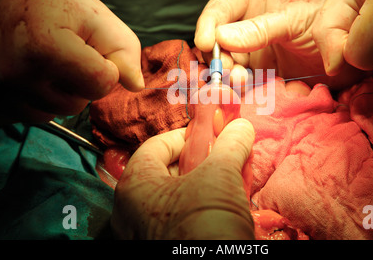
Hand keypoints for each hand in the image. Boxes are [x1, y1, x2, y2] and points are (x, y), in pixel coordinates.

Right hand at [0, 0, 143, 124]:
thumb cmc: (53, 4)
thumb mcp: (97, 17)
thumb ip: (124, 51)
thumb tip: (136, 86)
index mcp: (45, 49)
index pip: (101, 85)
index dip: (106, 68)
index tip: (93, 50)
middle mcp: (17, 75)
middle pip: (78, 104)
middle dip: (82, 82)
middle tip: (67, 52)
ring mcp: (2, 92)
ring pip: (56, 113)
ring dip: (62, 92)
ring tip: (49, 62)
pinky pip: (34, 115)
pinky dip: (41, 100)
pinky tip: (34, 74)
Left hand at [110, 118, 254, 239]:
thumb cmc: (205, 223)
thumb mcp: (220, 177)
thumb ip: (229, 146)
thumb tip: (241, 125)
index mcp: (134, 185)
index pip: (157, 145)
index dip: (187, 136)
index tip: (212, 135)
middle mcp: (131, 211)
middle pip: (167, 172)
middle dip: (200, 162)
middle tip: (224, 159)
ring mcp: (145, 234)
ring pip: (175, 198)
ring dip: (203, 186)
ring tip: (229, 182)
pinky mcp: (163, 246)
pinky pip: (179, 221)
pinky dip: (200, 209)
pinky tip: (224, 211)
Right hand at [194, 0, 366, 89]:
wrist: (356, 50)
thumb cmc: (331, 19)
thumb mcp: (294, 18)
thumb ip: (259, 28)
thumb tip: (221, 38)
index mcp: (254, 1)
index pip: (220, 9)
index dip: (208, 24)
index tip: (207, 42)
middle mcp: (249, 28)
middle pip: (219, 43)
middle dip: (220, 58)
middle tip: (229, 71)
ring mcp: (256, 54)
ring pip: (229, 68)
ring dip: (231, 78)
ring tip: (243, 82)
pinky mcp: (265, 78)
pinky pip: (246, 87)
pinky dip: (246, 93)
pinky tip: (256, 93)